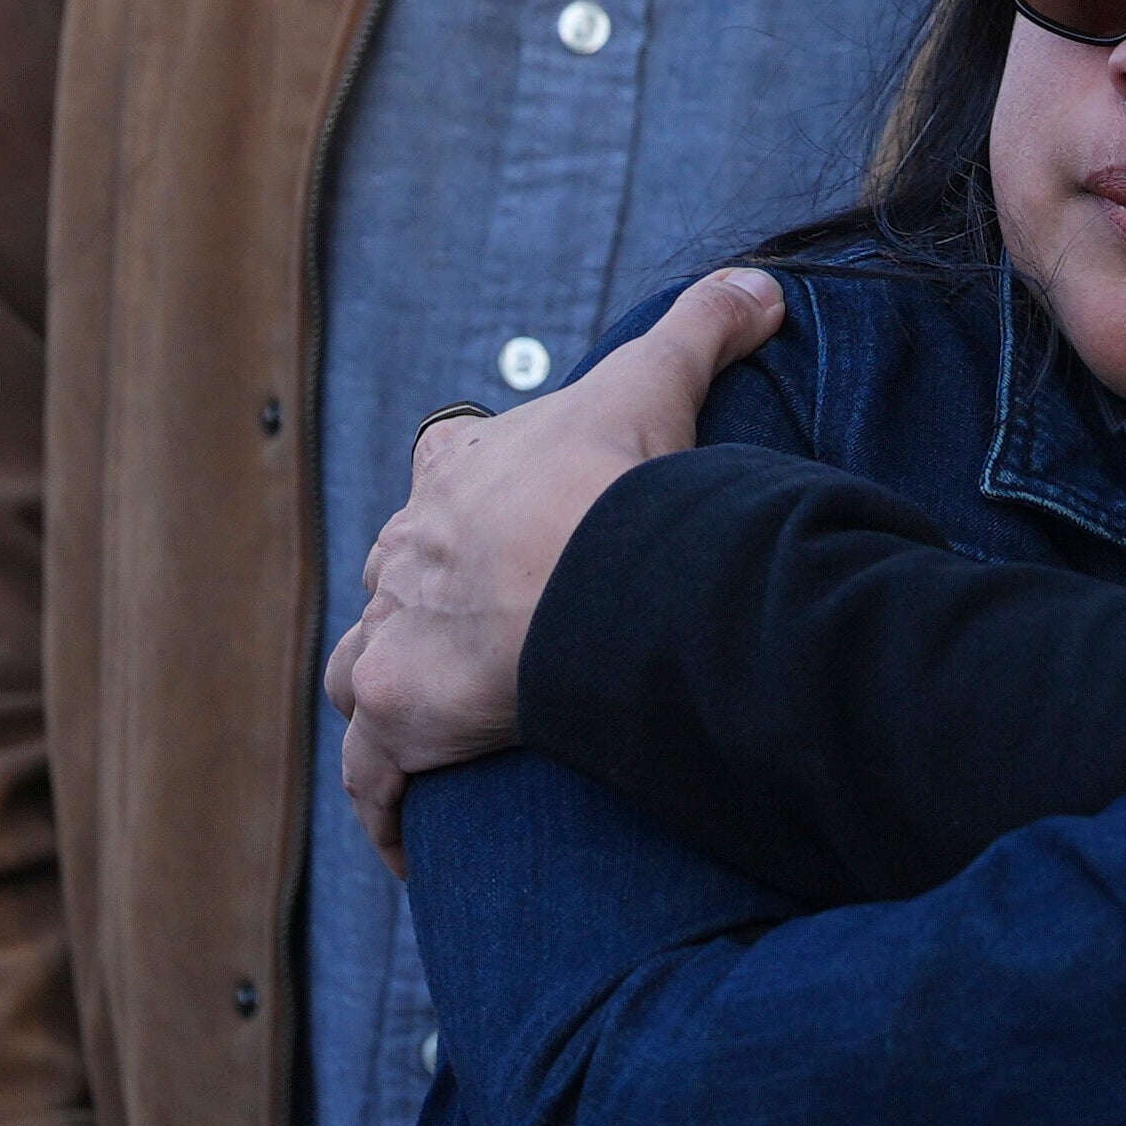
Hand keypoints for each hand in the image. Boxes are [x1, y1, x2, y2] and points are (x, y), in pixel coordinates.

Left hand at [329, 266, 785, 863]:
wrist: (592, 574)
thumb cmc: (618, 480)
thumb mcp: (659, 379)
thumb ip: (705, 325)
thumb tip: (760, 284)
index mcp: (455, 474)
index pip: (441, 481)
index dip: (471, 504)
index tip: (506, 531)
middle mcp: (404, 552)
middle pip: (398, 580)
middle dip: (428, 605)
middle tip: (490, 643)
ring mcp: (392, 636)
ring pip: (365, 668)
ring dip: (391, 694)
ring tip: (438, 733)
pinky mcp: (398, 717)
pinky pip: (374, 776)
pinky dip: (387, 806)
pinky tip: (408, 841)